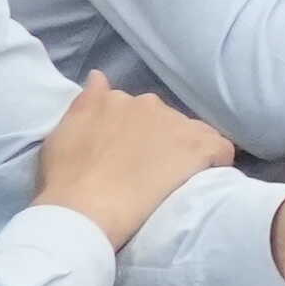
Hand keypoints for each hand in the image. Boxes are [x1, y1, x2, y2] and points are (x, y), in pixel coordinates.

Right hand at [28, 75, 226, 251]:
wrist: (84, 208)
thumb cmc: (66, 179)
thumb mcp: (62, 133)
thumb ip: (84, 104)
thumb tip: (98, 77)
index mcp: (114, 100)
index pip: (138, 111)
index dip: (138, 134)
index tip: (133, 156)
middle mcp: (146, 104)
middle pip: (165, 120)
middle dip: (161, 141)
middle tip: (151, 172)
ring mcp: (173, 124)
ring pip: (193, 133)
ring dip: (186, 151)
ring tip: (175, 179)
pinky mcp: (197, 147)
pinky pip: (221, 148)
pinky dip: (217, 161)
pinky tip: (206, 178)